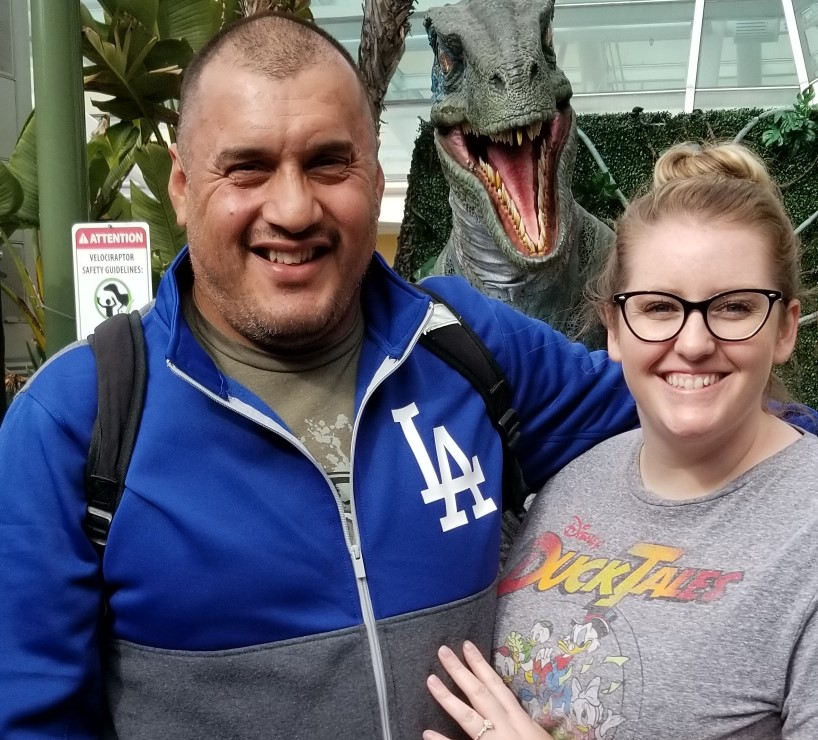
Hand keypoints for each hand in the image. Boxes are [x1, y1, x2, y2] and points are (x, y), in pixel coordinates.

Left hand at [423, 641, 553, 739]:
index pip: (498, 687)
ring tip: (430, 680)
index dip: (481, 666)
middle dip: (461, 672)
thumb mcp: (539, 736)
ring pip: (469, 718)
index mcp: (519, 719)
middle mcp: (506, 727)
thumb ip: (530, 723)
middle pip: (480, 695)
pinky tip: (427, 732)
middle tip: (442, 650)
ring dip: (448, 698)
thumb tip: (525, 711)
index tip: (467, 646)